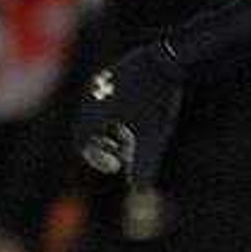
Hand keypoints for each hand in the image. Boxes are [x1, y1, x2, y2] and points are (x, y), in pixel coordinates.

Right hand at [75, 39, 184, 182]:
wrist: (167, 60)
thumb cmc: (158, 102)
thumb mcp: (153, 139)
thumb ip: (144, 167)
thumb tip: (140, 192)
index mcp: (94, 114)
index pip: (83, 143)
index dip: (98, 159)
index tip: (117, 165)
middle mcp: (92, 97)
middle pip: (88, 127)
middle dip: (103, 144)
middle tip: (124, 151)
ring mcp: (102, 81)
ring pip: (97, 110)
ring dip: (109, 126)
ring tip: (132, 133)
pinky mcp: (115, 71)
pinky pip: (108, 94)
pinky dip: (117, 109)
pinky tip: (139, 111)